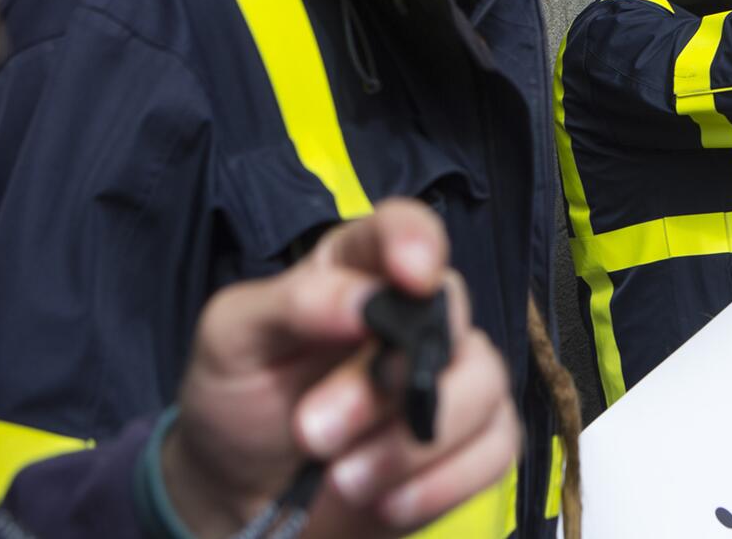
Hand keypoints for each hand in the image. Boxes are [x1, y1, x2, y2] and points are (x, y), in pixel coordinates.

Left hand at [162, 201, 519, 538]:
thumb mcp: (233, 339)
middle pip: (448, 317)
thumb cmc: (239, 398)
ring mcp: (452, 377)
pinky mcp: (472, 441)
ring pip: (483, 384)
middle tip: (315, 431)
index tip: (411, 276)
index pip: (404, 229)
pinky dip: (442, 482)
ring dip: (409, 444)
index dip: (418, 241)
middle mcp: (414, 315)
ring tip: (343, 479)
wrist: (242, 493)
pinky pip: (499, 448)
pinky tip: (385, 502)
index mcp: (357, 269)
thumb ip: (292, 304)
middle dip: (384, 386)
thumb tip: (365, 301)